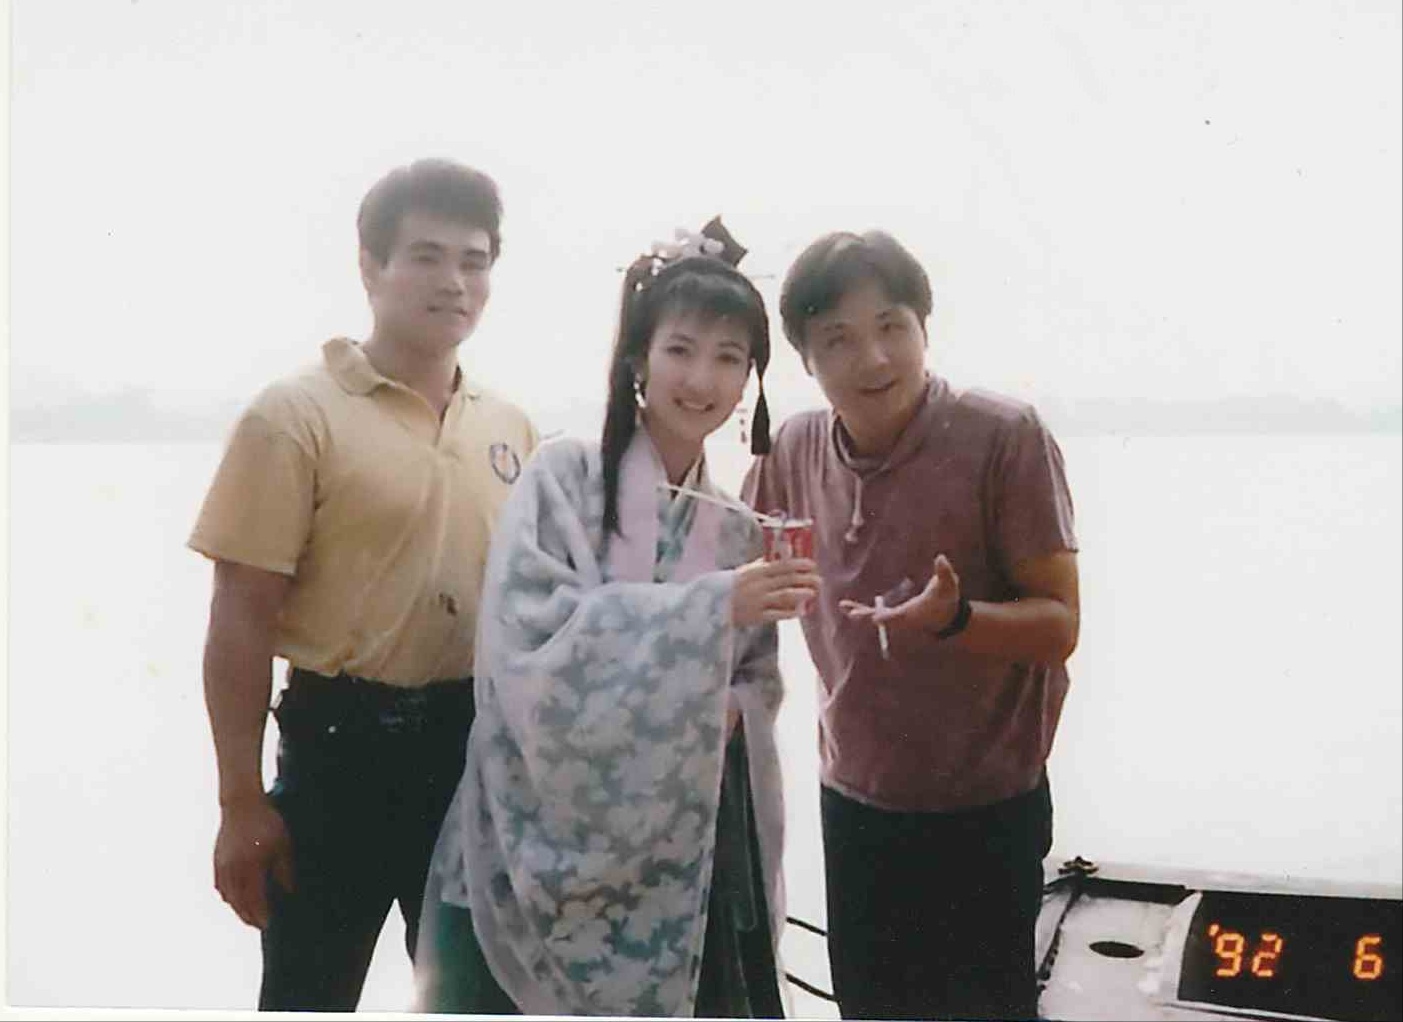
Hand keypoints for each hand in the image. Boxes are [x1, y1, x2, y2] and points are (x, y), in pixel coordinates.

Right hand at [214, 795, 293, 929]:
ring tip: (248, 915)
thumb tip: (289, 890)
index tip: (268, 924)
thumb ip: (285, 869)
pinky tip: (235, 899)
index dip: (260, 914)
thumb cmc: (266, 821)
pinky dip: (228, 896)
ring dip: (237, 908)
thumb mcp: (283, 844)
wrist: (241, 804)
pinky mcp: (217, 860)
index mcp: (252, 865)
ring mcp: (223, 865)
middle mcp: (234, 869)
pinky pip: (220, 886)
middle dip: (248, 916)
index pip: (255, 899)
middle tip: (259, 925)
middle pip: (239, 902)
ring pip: (228, 896)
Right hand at [730, 557, 820, 627]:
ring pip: (784, 596)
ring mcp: (757, 601)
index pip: (782, 565)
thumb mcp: (743, 572)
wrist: (711, 607)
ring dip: (801, 594)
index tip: (812, 564)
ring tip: (813, 593)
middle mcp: (758, 585)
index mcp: (755, 572)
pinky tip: (800, 612)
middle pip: (786, 580)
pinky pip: (776, 615)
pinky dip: (789, 613)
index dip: (799, 564)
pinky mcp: (756, 617)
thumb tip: (776, 557)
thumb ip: (760, 565)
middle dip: (805, 579)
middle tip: (818, 580)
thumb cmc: (728, 587)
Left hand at [839, 554, 962, 637]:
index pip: (899, 616)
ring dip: (859, 612)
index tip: (876, 618)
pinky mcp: (893, 616)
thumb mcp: (948, 585)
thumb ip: (945, 572)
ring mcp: (896, 619)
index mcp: (913, 614)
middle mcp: (902, 619)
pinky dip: (862, 612)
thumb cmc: (947, 600)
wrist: (947, 617)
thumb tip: (941, 557)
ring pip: (874, 617)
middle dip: (867, 616)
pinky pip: (874, 615)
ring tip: (843, 605)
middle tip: (852, 613)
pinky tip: (849, 608)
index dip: (889, 617)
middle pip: (882, 619)